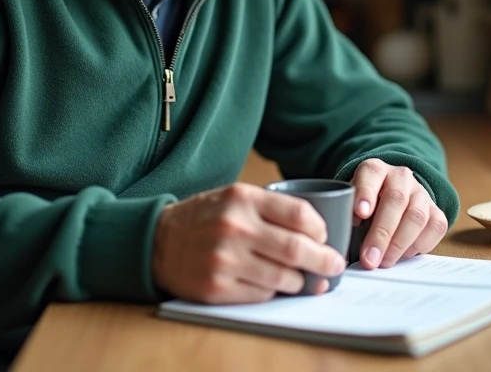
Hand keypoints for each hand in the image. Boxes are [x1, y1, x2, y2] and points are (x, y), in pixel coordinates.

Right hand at [152, 183, 347, 303]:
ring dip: (300, 281)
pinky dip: (273, 291)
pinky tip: (272, 284)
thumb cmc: (204, 218)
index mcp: (242, 198)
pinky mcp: (217, 287)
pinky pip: (262, 294)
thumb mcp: (234, 197)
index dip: (320, 229)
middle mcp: (234, 227)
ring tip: (303, 278)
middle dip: (323, 261)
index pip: (299, 214)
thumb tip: (317, 233)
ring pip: (283, 277)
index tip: (324, 237)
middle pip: (296, 249)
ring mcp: (225, 259)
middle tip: (333, 266)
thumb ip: (271, 208)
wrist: (157, 241)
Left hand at [351, 159, 448, 268]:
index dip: (366, 193)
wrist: (393, 198)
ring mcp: (421, 193)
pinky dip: (418, 246)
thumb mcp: (350, 203)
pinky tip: (402, 255)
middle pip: (396, 200)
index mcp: (375, 170)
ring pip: (416, 216)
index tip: (360, 213)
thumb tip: (341, 247)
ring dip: (399, 244)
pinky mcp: (436, 211)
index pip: (371, 174)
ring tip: (384, 262)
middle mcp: (401, 177)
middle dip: (382, 233)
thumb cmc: (366, 206)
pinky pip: (434, 228)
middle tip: (370, 258)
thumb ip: (346, 216)